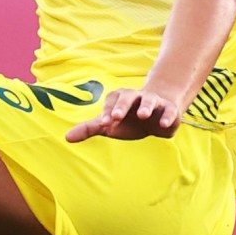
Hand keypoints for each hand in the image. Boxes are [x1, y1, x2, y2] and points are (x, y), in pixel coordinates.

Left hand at [64, 86, 182, 141]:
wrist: (156, 116)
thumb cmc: (128, 120)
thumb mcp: (109, 124)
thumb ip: (89, 129)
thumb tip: (67, 138)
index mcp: (119, 99)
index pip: (111, 103)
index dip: (107, 112)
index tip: (104, 123)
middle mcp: (135, 97)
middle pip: (128, 96)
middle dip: (122, 105)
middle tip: (116, 116)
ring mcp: (153, 102)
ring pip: (149, 101)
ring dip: (145, 106)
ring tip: (142, 115)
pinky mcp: (168, 110)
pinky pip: (168, 111)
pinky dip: (166, 116)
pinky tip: (162, 125)